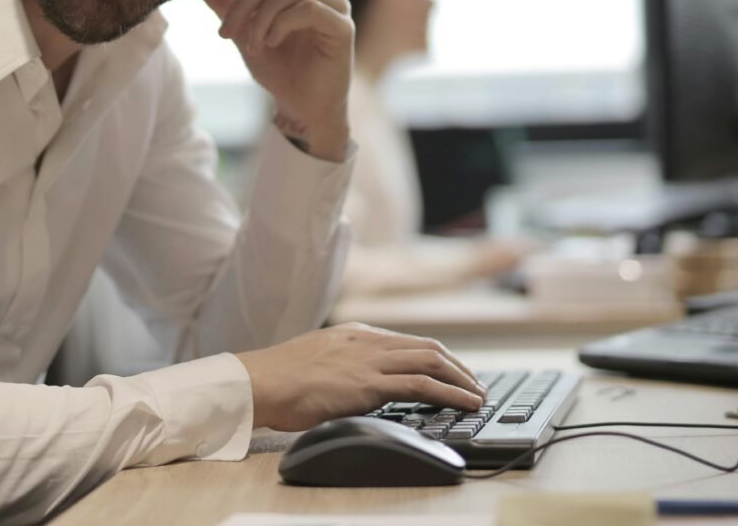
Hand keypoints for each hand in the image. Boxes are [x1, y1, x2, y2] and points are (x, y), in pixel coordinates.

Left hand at [197, 0, 353, 160]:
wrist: (301, 107)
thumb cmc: (279, 69)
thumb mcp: (244, 33)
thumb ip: (226, 4)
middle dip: (243, 3)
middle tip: (226, 32)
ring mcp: (337, 4)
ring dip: (259, 18)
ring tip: (253, 43)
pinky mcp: (343, 24)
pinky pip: (305, 8)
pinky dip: (279, 25)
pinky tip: (271, 43)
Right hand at [234, 323, 486, 432]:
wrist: (259, 382)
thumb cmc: (279, 378)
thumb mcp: (316, 360)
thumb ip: (341, 364)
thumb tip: (354, 380)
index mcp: (354, 334)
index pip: (408, 342)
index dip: (436, 357)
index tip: (451, 372)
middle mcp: (367, 341)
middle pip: (427, 347)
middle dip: (457, 366)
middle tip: (474, 384)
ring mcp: (369, 360)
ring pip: (431, 361)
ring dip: (461, 379)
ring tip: (477, 396)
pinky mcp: (368, 383)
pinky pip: (422, 384)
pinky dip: (450, 392)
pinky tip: (464, 403)